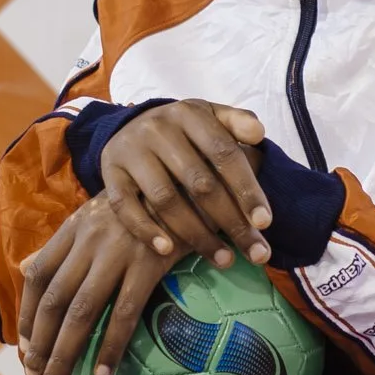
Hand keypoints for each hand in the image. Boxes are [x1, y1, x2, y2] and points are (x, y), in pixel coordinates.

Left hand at [18, 203, 163, 374]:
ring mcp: (117, 250)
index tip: (24, 346)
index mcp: (76, 226)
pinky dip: (110, 346)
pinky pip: (123, 312)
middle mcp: (89, 238)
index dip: (27, 313)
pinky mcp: (148, 262)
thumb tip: (29, 269)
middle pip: (53, 299)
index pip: (37, 275)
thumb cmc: (154, 203)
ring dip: (63, 352)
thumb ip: (71, 243)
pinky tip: (101, 373)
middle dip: (39, 344)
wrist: (195, 180)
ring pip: (80, 310)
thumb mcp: (105, 212)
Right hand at [98, 101, 270, 267]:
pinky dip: (146, 230)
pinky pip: (125, 207)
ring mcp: (131, 151)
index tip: (265, 222)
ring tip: (224, 260)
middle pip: (200, 183)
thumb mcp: (210, 116)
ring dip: (197, 235)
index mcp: (190, 114)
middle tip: (255, 253)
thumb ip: (237, 121)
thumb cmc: (184, 131)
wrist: (130, 125)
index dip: (246, 189)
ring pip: (166, 200)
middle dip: (231, 221)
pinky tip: (168, 251)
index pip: (224, 154)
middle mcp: (158, 130)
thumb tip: (258, 134)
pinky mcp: (109, 172)